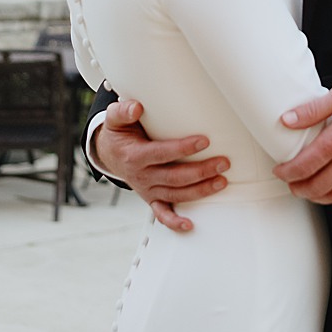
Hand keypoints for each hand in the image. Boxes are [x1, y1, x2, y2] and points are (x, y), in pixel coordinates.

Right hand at [93, 99, 227, 231]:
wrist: (108, 154)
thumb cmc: (119, 134)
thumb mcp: (115, 119)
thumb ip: (123, 110)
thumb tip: (137, 107)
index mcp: (134, 155)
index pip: (162, 153)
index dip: (183, 148)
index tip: (204, 141)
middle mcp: (141, 175)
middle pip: (174, 177)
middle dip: (201, 172)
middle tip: (223, 163)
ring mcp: (147, 189)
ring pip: (176, 194)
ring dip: (200, 190)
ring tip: (222, 181)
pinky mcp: (151, 198)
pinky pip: (162, 214)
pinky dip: (174, 222)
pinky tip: (189, 224)